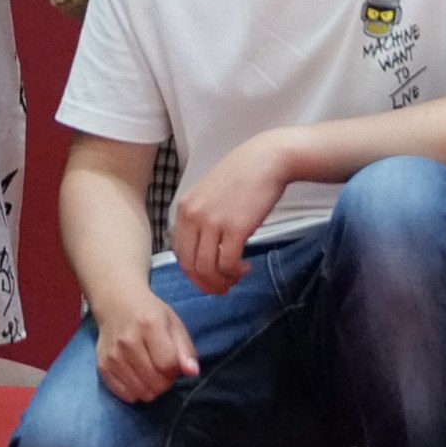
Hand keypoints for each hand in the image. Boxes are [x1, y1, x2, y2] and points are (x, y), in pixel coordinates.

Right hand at [91, 287, 202, 402]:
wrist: (116, 303)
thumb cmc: (150, 314)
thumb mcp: (173, 323)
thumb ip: (186, 349)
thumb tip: (193, 372)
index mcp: (149, 325)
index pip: (168, 364)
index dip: (175, 369)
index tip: (173, 363)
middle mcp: (128, 341)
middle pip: (156, 382)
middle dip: (165, 381)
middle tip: (162, 368)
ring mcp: (113, 355)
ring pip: (142, 392)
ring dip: (151, 388)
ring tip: (150, 372)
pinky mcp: (102, 366)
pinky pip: (125, 395)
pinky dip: (135, 391)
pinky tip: (136, 376)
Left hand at [166, 133, 296, 292]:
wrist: (267, 159)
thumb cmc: (243, 175)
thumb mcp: (209, 194)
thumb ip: (201, 218)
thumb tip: (202, 250)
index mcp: (184, 208)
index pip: (178, 253)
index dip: (193, 273)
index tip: (208, 277)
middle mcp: (193, 216)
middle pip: (190, 266)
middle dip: (206, 283)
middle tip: (223, 287)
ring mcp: (213, 222)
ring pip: (207, 269)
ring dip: (222, 281)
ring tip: (236, 277)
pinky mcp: (235, 228)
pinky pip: (227, 264)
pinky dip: (235, 272)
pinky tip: (246, 267)